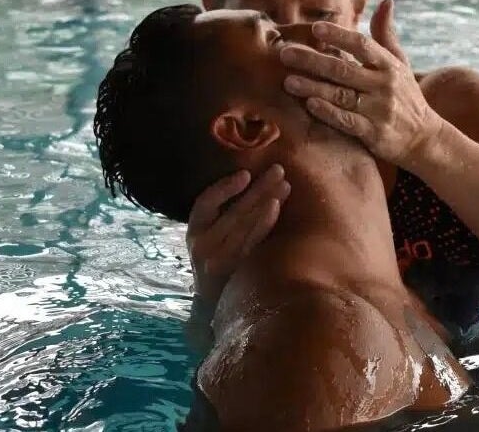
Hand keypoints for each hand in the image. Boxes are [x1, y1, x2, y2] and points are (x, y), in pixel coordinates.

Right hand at [186, 165, 290, 300]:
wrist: (213, 309)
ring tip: (284, 185)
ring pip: (244, 224)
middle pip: (232, 212)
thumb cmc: (216, 266)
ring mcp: (218, 260)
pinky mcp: (234, 271)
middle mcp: (202, 246)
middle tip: (278, 170)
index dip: (224, 188)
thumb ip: (223, 219)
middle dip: (258, 188)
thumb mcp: (209, 242)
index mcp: (193, 234)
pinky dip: (264, 222)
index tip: (245, 174)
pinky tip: (276, 207)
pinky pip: (251, 241)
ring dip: (266, 201)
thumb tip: (253, 185)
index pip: (204, 204)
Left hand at [279, 0, 443, 166]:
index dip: (339, 36)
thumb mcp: (401, 64)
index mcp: (389, 65)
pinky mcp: (374, 134)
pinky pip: (347, 121)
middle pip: (344, 69)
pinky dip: (329, 113)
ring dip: (313, 88)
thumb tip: (386, 1)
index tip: (314, 28)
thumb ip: (387, 34)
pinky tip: (310, 105)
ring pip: (341, 95)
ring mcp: (379, 110)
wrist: (424, 138)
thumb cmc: (406, 96)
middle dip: (313, 61)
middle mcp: (384, 85)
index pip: (362, 45)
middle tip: (285, 54)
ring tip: (288, 81)